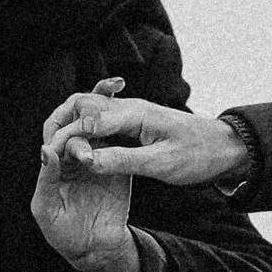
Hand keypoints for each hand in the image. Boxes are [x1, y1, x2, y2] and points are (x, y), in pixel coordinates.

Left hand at [33, 78, 143, 271]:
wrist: (96, 249)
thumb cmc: (62, 233)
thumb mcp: (47, 209)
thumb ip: (47, 179)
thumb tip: (47, 149)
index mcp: (56, 163)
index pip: (59, 132)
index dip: (67, 119)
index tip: (77, 108)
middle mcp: (76, 156)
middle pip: (81, 123)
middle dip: (90, 103)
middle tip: (108, 86)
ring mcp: (99, 158)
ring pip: (102, 127)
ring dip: (109, 106)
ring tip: (117, 84)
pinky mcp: (120, 165)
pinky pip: (122, 142)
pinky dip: (126, 125)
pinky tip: (132, 108)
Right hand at [41, 93, 247, 186]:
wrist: (226, 148)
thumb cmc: (198, 156)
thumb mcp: (160, 165)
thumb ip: (122, 161)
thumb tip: (87, 162)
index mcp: (135, 114)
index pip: (88, 120)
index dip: (67, 138)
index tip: (51, 156)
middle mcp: (130, 108)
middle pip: (81, 106)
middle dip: (60, 124)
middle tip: (45, 149)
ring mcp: (132, 113)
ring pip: (88, 112)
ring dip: (70, 126)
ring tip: (55, 149)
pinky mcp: (134, 123)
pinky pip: (101, 121)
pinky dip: (85, 131)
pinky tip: (78, 146)